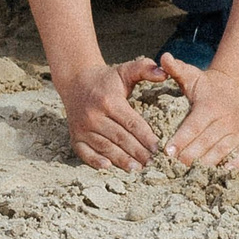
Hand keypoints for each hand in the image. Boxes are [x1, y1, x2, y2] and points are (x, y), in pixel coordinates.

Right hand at [56, 57, 162, 171]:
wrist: (76, 81)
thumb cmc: (106, 79)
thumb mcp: (124, 70)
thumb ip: (144, 69)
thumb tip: (164, 72)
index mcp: (109, 101)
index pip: (132, 123)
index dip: (146, 137)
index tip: (158, 148)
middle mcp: (93, 115)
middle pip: (120, 138)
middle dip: (138, 152)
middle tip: (153, 163)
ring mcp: (82, 127)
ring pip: (105, 147)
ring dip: (122, 160)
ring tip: (137, 169)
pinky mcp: (75, 136)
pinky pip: (84, 152)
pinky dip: (95, 161)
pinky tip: (108, 167)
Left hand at [162, 55, 238, 168]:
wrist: (233, 90)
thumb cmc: (205, 85)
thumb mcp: (191, 75)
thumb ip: (175, 68)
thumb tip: (163, 57)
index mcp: (210, 107)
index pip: (193, 127)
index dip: (180, 140)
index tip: (167, 152)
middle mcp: (225, 121)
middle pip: (205, 143)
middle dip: (187, 157)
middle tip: (171, 168)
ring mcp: (236, 133)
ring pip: (219, 153)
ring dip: (204, 165)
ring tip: (186, 175)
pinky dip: (231, 167)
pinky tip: (218, 175)